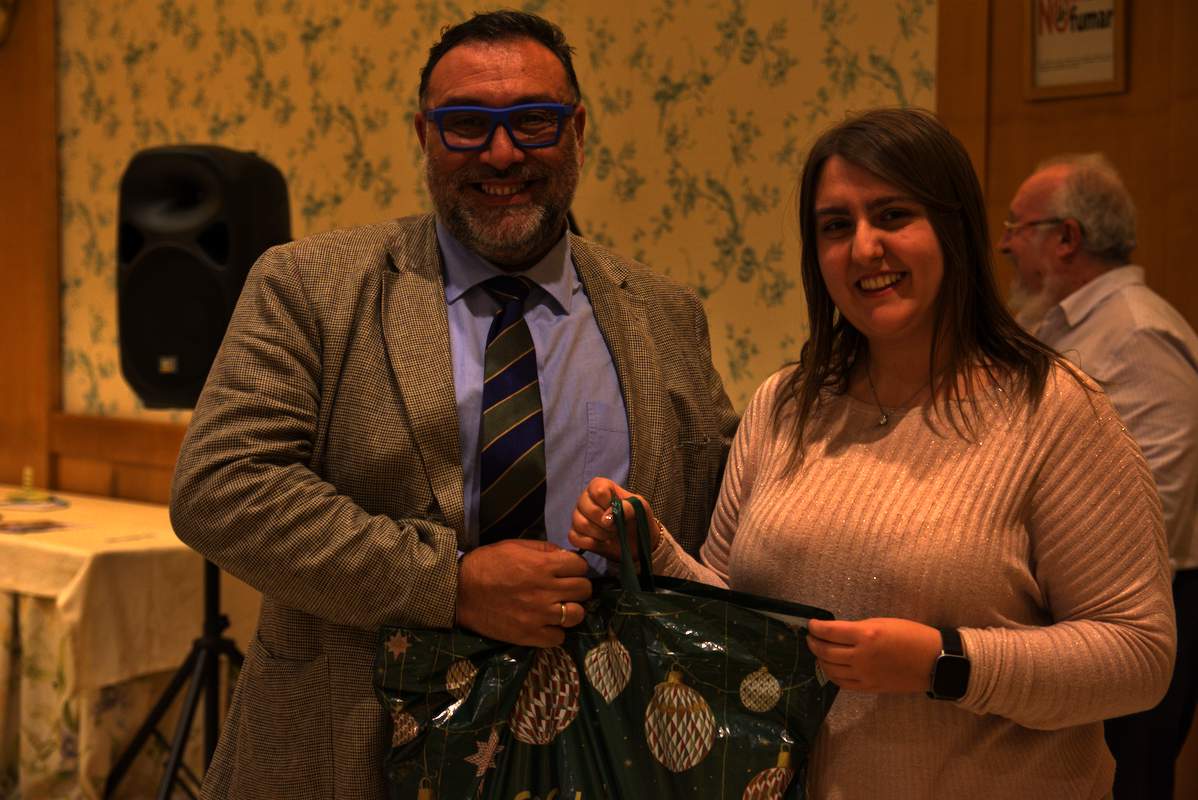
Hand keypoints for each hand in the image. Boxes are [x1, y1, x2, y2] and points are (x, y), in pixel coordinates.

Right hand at [455, 539, 591, 646]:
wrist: (459, 591)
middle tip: (565, 589)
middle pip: (584, 590)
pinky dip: (555, 632)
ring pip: (576, 615)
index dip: (576, 567)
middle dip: (577, 587)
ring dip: (571, 610)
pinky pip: (558, 638)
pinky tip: (545, 625)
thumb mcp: (515, 546)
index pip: (581, 566)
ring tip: (558, 608)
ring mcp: (538, 615)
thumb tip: (566, 556)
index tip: (568, 570)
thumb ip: (544, 549)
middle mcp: (546, 590)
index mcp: (543, 565)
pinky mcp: (529, 635)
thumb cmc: (486, 564)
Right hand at [568, 477, 660, 564]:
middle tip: (617, 528)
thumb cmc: (638, 518)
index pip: (598, 490)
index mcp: (600, 486)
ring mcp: (577, 516)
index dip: (609, 504)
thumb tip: (607, 518)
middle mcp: (585, 498)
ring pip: (580, 523)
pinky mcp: (575, 533)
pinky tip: (602, 542)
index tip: (619, 512)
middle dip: (606, 523)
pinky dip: (591, 543)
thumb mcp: (640, 508)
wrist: (637, 541)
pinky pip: (574, 537)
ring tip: (611, 535)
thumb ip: (627, 507)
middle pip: (588, 508)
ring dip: (600, 533)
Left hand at [806, 617, 940, 693]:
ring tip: (819, 652)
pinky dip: (833, 675)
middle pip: (826, 651)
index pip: (830, 632)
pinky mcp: (870, 688)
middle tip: (811, 637)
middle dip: (814, 643)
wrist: (935, 662)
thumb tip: (839, 633)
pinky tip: (831, 668)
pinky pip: (843, 683)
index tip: (811, 624)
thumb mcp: (884, 622)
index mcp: (866, 635)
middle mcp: (861, 656)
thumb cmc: (913, 636)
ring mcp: (864, 675)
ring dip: (820, 659)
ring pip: (831, 669)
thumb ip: (860, 629)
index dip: (816, 628)